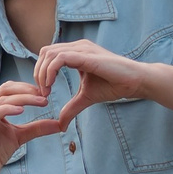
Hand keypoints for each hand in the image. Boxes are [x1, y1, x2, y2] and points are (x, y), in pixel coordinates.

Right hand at [0, 80, 61, 173]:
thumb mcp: (20, 136)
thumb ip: (37, 128)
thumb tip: (60, 124)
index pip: (9, 89)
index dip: (27, 88)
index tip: (45, 93)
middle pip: (6, 89)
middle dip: (27, 89)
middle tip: (45, 94)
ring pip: (2, 99)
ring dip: (23, 98)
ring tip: (40, 101)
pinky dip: (8, 109)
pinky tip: (22, 110)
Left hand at [34, 40, 152, 127]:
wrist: (134, 82)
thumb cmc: (113, 86)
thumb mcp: (86, 98)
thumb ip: (71, 108)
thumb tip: (60, 126)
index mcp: (76, 53)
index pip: (48, 56)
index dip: (41, 72)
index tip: (43, 92)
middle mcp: (77, 47)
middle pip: (45, 52)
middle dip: (38, 72)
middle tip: (42, 92)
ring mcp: (82, 49)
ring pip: (49, 53)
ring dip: (42, 73)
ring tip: (45, 90)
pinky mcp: (86, 55)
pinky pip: (60, 58)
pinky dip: (50, 71)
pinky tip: (51, 85)